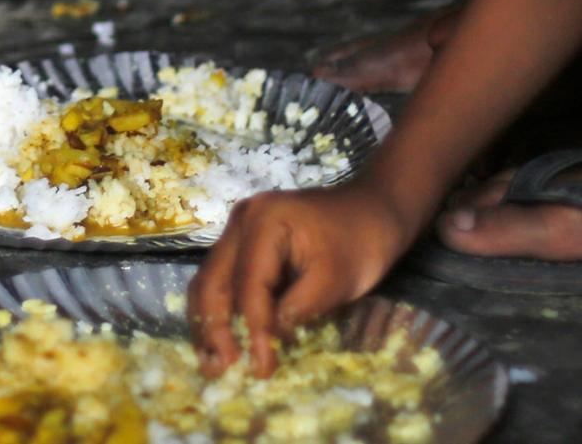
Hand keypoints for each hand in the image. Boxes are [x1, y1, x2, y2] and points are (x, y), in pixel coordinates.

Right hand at [189, 185, 414, 378]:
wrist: (373, 210)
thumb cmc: (361, 242)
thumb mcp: (336, 280)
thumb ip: (298, 309)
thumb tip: (267, 342)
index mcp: (264, 221)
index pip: (248, 284)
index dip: (253, 329)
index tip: (262, 367)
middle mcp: (241, 222)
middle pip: (213, 281)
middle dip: (214, 329)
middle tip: (222, 370)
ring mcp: (238, 231)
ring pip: (209, 282)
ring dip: (209, 324)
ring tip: (212, 364)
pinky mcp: (243, 245)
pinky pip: (222, 281)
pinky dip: (220, 312)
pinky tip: (222, 341)